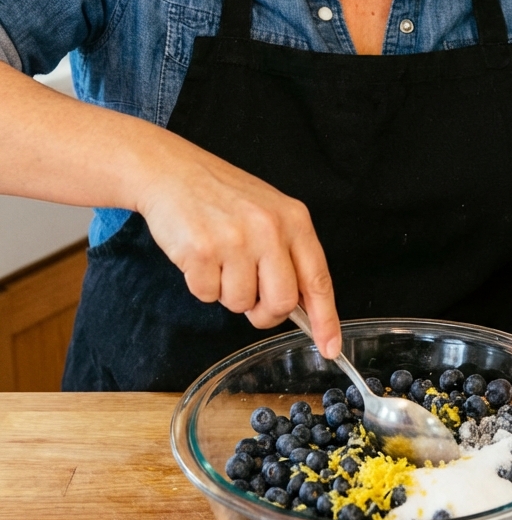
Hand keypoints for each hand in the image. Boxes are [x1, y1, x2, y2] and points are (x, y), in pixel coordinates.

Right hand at [135, 138, 341, 358]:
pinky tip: (200, 255)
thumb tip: (302, 306)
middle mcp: (269, 229)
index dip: (325, 319)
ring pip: (240, 303)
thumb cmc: (223, 195)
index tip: (331, 347)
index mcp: (293, 219)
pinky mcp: (201, 251)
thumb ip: (288, 253)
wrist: (173, 172)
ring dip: (227, 292)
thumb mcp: (269, 212)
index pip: (317, 279)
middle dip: (265, 313)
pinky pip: (208, 295)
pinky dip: (202, 284)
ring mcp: (235, 240)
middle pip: (280, 302)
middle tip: (251, 298)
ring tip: (219, 258)